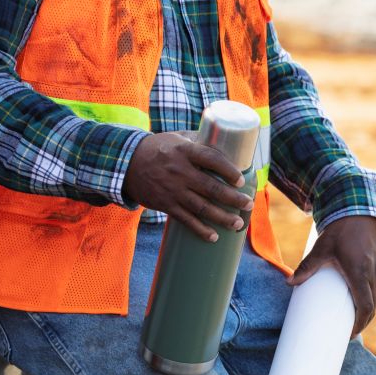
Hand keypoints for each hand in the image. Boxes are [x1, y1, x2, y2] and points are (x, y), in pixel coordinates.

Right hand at [121, 131, 252, 241]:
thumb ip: (198, 140)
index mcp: (185, 151)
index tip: (241, 179)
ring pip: (201, 207)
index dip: (228, 170)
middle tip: (249, 204)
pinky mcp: (166, 204)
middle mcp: (180, 171)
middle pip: (211, 188)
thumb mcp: (176, 138)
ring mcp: (173, 190)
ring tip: (238, 224)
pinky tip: (214, 237)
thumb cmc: (157, 148)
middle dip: (233, 198)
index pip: (211, 159)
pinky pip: (186, 220)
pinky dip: (200, 230)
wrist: (126, 164)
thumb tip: (224, 141)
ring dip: (222, 217)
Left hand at [289, 216, 375, 336]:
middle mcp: (372, 274)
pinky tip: (360, 302)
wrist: (359, 211)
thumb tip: (289, 282)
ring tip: (352, 320)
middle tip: (348, 331)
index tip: (349, 334)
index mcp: (359, 272)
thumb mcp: (321, 248)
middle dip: (362, 321)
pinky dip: (370, 299)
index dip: (359, 323)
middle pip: (372, 307)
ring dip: (367, 311)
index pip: (365, 306)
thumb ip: (306, 266)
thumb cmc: (340, 230)